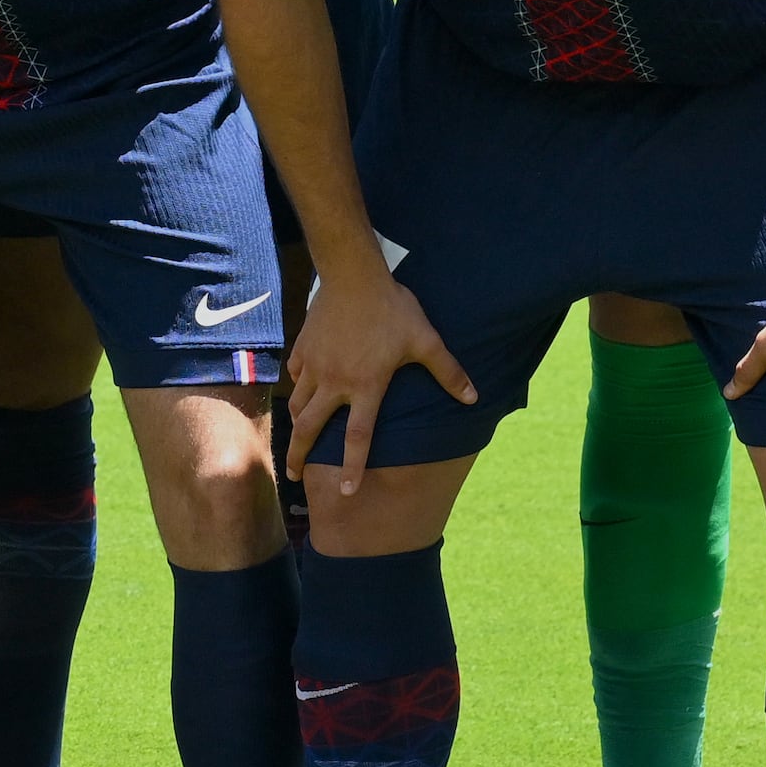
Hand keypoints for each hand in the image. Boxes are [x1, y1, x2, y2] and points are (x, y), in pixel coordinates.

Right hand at [285, 255, 475, 497]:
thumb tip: (473, 398)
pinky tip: (301, 389)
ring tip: (295, 440)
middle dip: (298, 455)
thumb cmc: (393, 308)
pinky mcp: (303, 348)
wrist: (354, 275)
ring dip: (295, 426)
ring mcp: (315, 365)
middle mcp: (335, 382)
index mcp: (366, 386)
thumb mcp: (426, 340)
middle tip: (292, 475)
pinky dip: (297, 387)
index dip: (351, 466)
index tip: (346, 491)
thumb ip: (448, 372)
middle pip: (309, 429)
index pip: (357, 437)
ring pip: (298, 405)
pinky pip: (296, 376)